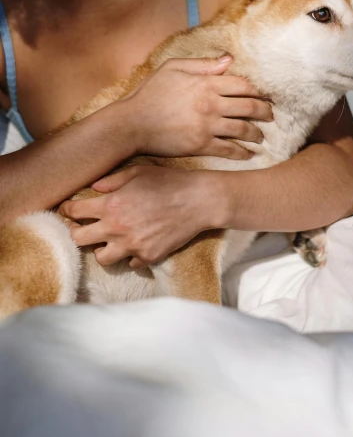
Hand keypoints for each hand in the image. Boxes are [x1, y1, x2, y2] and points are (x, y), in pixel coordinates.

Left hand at [59, 165, 223, 267]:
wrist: (199, 201)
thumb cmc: (169, 181)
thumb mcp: (138, 172)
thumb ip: (111, 180)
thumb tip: (93, 188)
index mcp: (111, 204)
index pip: (74, 212)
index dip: (68, 210)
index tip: (69, 210)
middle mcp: (117, 228)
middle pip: (79, 239)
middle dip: (78, 232)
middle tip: (84, 227)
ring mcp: (132, 245)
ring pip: (101, 258)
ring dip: (103, 248)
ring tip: (111, 240)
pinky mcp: (148, 257)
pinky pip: (129, 263)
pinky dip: (130, 255)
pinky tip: (137, 244)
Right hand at [122, 55, 272, 159]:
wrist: (132, 123)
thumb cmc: (150, 93)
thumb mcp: (173, 68)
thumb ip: (202, 65)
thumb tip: (228, 60)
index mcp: (206, 83)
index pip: (243, 85)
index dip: (258, 91)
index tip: (264, 95)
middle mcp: (211, 104)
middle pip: (249, 107)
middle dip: (265, 112)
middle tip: (270, 115)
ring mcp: (207, 125)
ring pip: (242, 129)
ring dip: (256, 133)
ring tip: (261, 136)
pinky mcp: (201, 145)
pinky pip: (228, 149)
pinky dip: (242, 152)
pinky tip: (248, 154)